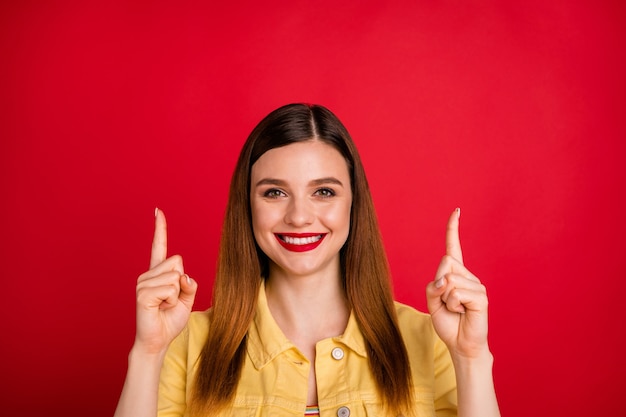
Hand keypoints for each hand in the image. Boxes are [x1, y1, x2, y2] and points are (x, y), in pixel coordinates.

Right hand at [134, 209, 197, 354]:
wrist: (158, 341)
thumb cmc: (170, 319)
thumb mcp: (187, 299)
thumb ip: (189, 284)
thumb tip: (182, 276)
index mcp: (158, 273)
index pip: (159, 246)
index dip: (160, 228)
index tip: (158, 210)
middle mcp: (148, 274)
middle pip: (178, 261)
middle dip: (182, 283)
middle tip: (170, 300)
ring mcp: (143, 283)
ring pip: (176, 276)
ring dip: (177, 295)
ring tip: (164, 305)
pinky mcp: (143, 293)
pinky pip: (170, 288)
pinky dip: (172, 300)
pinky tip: (160, 308)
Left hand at [426, 208, 489, 358]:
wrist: (461, 344)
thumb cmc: (448, 322)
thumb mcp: (432, 302)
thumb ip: (433, 287)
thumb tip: (444, 280)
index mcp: (456, 274)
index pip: (454, 247)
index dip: (453, 229)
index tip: (457, 211)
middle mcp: (468, 276)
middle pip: (445, 262)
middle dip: (438, 284)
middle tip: (446, 303)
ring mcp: (477, 285)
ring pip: (449, 280)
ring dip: (445, 299)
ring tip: (456, 310)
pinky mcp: (481, 296)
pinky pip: (456, 293)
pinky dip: (452, 305)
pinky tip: (463, 313)